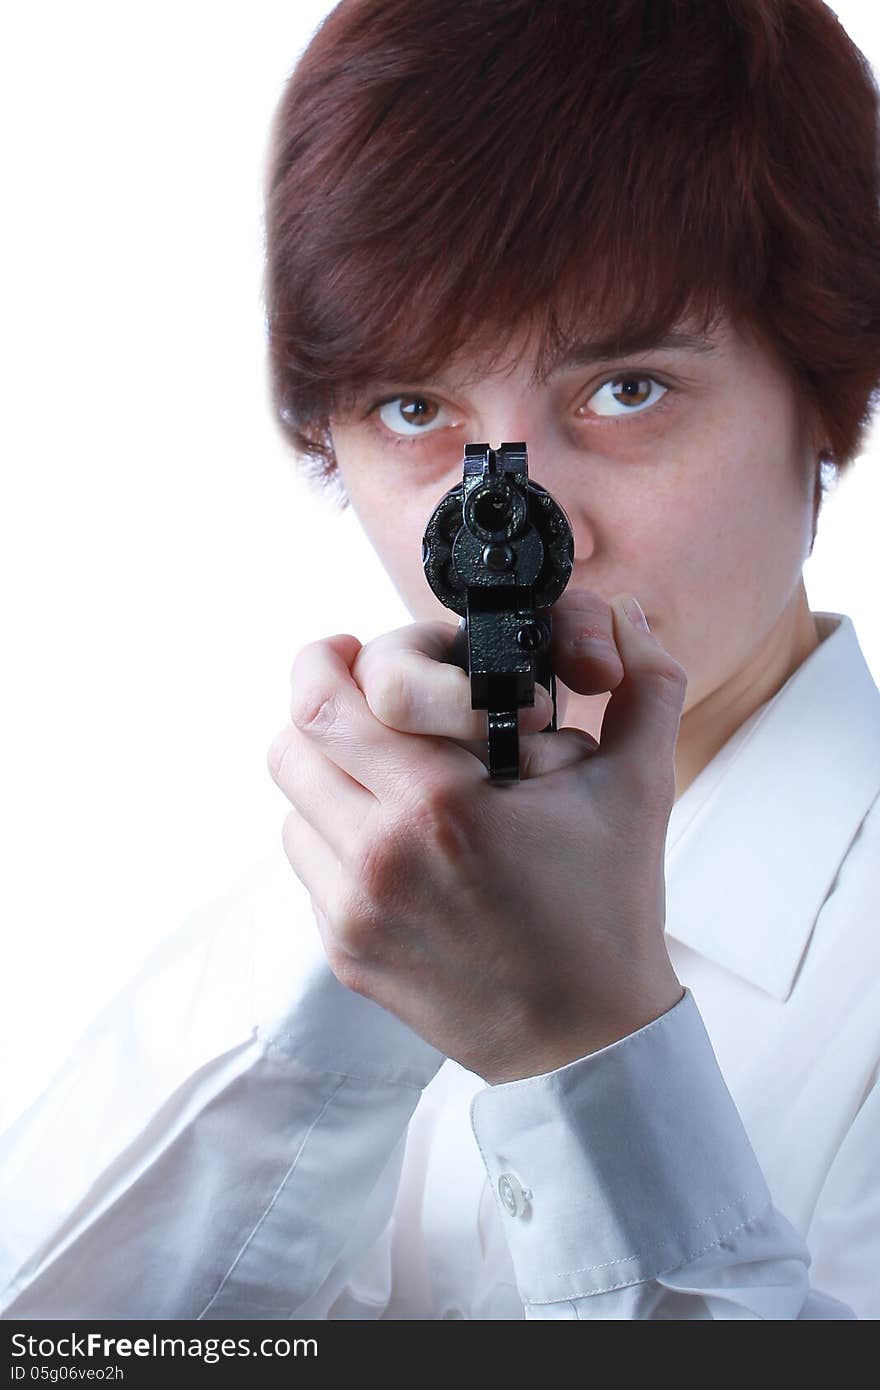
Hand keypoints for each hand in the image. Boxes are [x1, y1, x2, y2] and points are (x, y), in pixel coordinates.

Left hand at [267, 590, 685, 1083]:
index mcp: (440, 805)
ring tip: (384, 773)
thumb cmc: (609, 908)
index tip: (350, 650)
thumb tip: (627, 616)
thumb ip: (642, 687)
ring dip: (328, 774)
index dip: (328, 661)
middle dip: (319, 705)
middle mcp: (380, 857)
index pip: (327, 703)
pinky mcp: (346, 953)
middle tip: (360, 699)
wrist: (587, 1037)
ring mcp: (355, 913)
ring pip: (293, 805)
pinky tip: (394, 840)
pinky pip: (310, 865)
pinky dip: (337, 837)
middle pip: (290, 744)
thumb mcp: (638, 789)